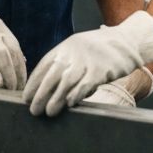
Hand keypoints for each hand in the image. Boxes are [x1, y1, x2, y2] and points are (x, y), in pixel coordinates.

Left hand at [24, 11, 152, 116]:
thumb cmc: (99, 49)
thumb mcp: (78, 50)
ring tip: (48, 112)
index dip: (33, 82)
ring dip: (55, 98)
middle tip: (33, 110)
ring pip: (66, 81)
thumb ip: (64, 64)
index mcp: (65, 47)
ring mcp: (87, 60)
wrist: (126, 40)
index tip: (25, 97)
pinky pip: (85, 84)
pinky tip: (69, 104)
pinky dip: (76, 94)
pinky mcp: (101, 69)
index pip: (44, 66)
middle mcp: (73, 52)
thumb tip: (48, 86)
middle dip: (40, 94)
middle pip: (52, 75)